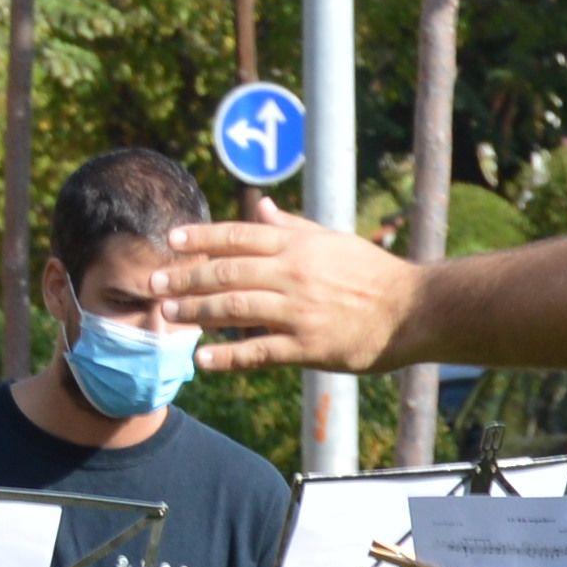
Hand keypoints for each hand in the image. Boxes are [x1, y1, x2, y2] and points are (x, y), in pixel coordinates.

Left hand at [147, 214, 419, 378]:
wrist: (414, 309)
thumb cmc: (373, 272)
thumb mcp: (333, 240)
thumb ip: (293, 226)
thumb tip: (262, 206)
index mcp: (298, 245)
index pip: (238, 236)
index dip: (201, 238)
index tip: (171, 242)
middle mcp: (294, 273)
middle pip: (227, 272)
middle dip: (185, 277)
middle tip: (152, 283)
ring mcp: (300, 311)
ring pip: (235, 308)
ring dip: (196, 311)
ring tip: (167, 315)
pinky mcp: (309, 346)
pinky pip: (259, 351)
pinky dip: (229, 356)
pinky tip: (204, 360)